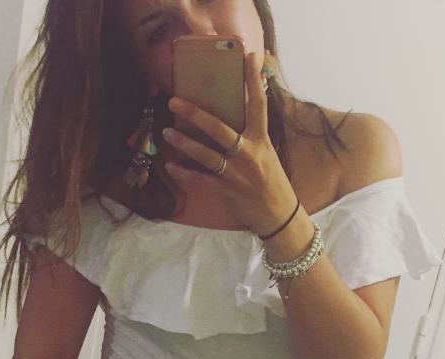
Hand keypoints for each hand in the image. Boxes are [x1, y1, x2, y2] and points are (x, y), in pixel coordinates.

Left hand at [164, 51, 297, 235]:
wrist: (278, 215)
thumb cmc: (272, 182)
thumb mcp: (267, 153)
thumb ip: (252, 134)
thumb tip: (238, 110)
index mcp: (261, 141)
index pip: (258, 105)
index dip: (253, 80)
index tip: (247, 56)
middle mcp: (249, 154)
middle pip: (218, 129)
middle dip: (194, 114)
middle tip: (174, 101)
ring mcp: (236, 174)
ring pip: (205, 154)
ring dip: (183, 143)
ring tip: (167, 133)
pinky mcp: (227, 191)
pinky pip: (200, 180)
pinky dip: (184, 174)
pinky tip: (171, 166)